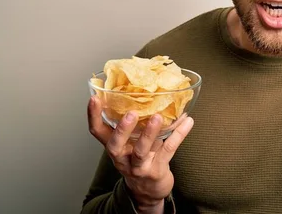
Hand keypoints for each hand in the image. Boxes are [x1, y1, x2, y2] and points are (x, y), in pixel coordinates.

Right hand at [87, 95, 193, 211]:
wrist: (149, 190)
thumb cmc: (141, 159)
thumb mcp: (133, 141)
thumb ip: (138, 122)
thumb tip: (151, 92)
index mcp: (115, 146)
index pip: (97, 131)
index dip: (93, 116)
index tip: (95, 98)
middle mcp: (122, 157)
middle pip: (115, 145)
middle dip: (122, 129)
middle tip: (131, 113)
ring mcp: (139, 166)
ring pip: (141, 151)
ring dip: (149, 134)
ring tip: (157, 117)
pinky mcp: (156, 170)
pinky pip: (168, 150)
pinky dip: (179, 134)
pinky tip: (188, 121)